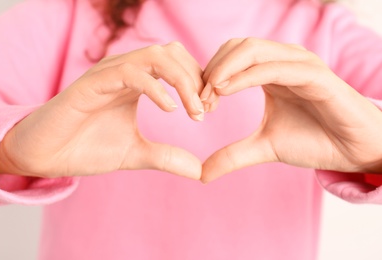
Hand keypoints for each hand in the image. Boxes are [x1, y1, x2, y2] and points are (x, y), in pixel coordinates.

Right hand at [0, 42, 204, 178]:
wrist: (45, 155)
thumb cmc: (86, 147)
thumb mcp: (135, 154)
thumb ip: (166, 157)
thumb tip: (200, 170)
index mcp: (137, 81)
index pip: (178, 65)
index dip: (198, 83)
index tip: (209, 110)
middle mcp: (125, 71)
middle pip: (173, 53)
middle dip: (196, 79)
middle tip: (206, 110)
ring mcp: (108, 74)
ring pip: (155, 56)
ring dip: (182, 80)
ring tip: (195, 110)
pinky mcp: (91, 84)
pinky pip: (129, 73)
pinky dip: (154, 87)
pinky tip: (169, 110)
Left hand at [201, 38, 381, 182]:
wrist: (354, 152)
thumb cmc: (314, 141)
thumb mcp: (264, 147)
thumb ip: (232, 155)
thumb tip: (201, 174)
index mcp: (271, 71)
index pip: (231, 57)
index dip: (209, 76)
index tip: (198, 104)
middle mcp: (284, 61)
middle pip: (237, 46)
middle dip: (213, 70)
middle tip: (201, 100)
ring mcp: (300, 64)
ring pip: (252, 50)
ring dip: (224, 70)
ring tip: (209, 94)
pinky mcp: (315, 75)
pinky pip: (274, 68)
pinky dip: (245, 76)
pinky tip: (225, 90)